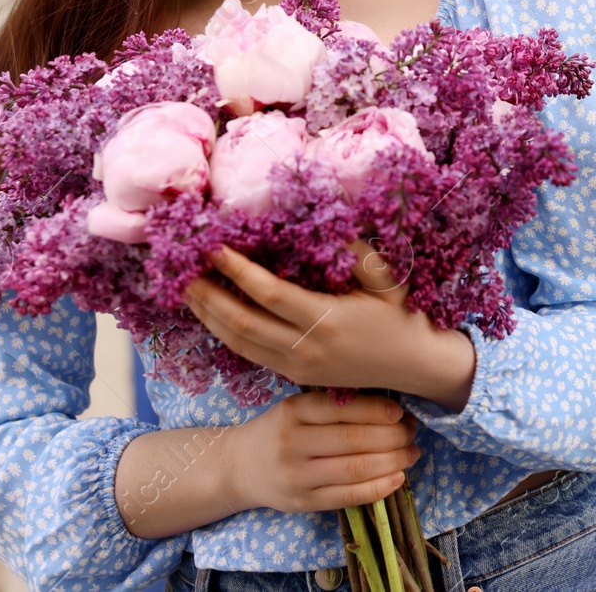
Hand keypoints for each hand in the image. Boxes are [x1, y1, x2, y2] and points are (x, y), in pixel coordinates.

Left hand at [182, 239, 475, 406]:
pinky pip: (251, 355)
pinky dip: (226, 334)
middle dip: (208, 295)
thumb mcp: (387, 279)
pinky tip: (213, 315)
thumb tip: (326, 218)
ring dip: (209, 317)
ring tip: (186, 291)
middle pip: (242, 323)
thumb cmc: (401, 315)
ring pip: (239, 344)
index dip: (237, 271)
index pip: (269, 294)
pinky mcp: (295, 377)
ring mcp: (298, 367)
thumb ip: (358, 251)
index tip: (214, 247)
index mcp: (328, 320)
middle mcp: (307, 348)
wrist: (414, 367)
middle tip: (181, 270)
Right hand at [222, 388, 420, 512]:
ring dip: (393, 461)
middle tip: (412, 432)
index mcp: (292, 412)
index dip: (377, 410)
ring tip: (411, 453)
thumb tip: (391, 406)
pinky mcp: (304, 503)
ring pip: (356, 469)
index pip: (342, 409)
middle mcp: (292, 444)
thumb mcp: (296, 408)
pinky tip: (398, 477)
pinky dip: (380, 488)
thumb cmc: (279, 431)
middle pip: (354, 440)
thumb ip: (333, 406)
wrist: (239, 467)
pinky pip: (349, 496)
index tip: (400, 412)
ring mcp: (297, 477)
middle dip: (393, 436)